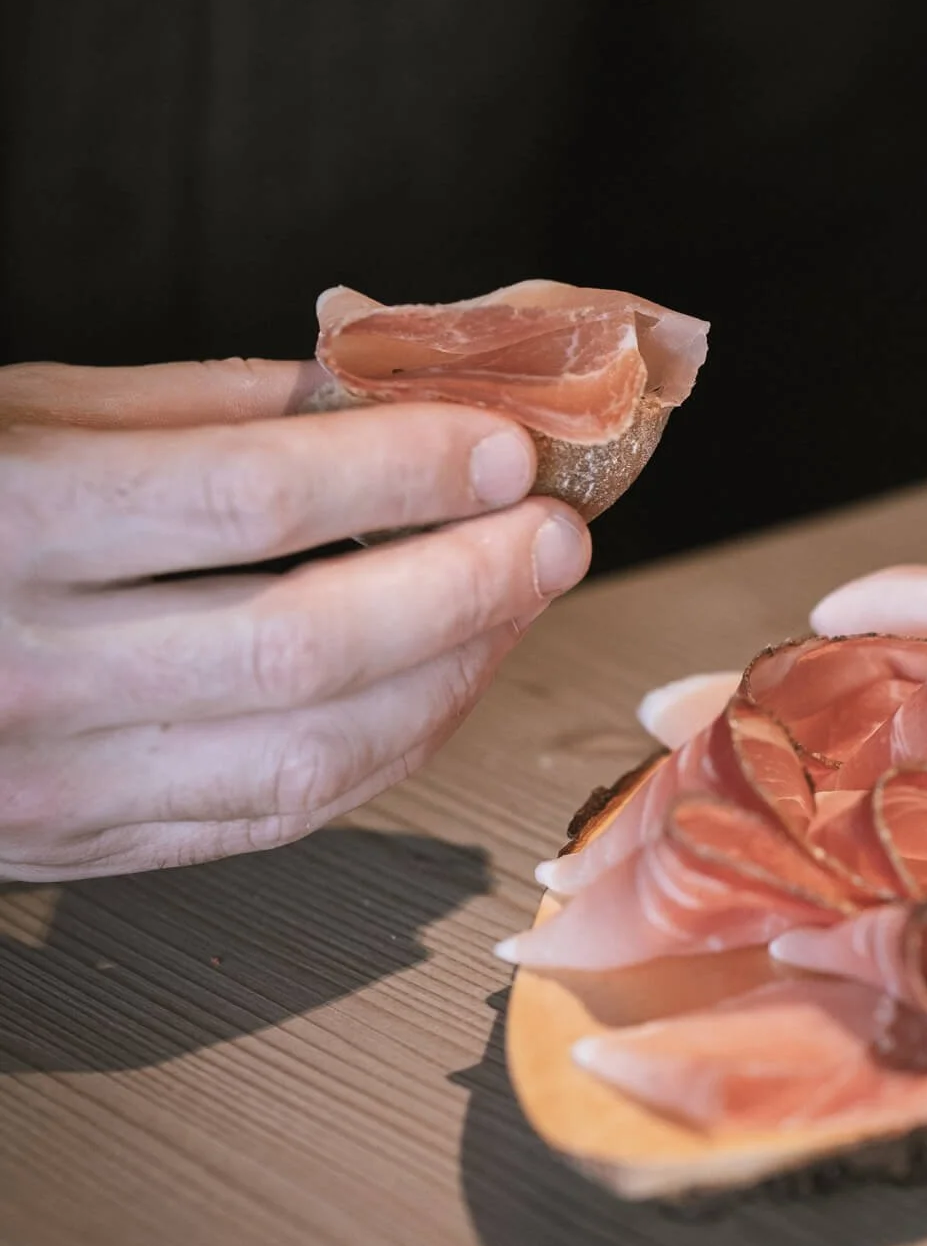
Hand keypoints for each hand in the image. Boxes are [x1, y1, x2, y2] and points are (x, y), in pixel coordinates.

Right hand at [0, 358, 589, 879]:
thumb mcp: (13, 416)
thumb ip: (192, 408)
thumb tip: (372, 394)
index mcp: (0, 521)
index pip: (248, 499)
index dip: (399, 471)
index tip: (502, 442)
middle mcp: (21, 669)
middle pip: (304, 643)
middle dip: (464, 584)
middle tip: (553, 529)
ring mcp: (51, 783)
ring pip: (312, 756)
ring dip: (451, 677)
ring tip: (519, 601)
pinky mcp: (83, 851)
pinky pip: (279, 819)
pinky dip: (388, 752)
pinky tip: (443, 682)